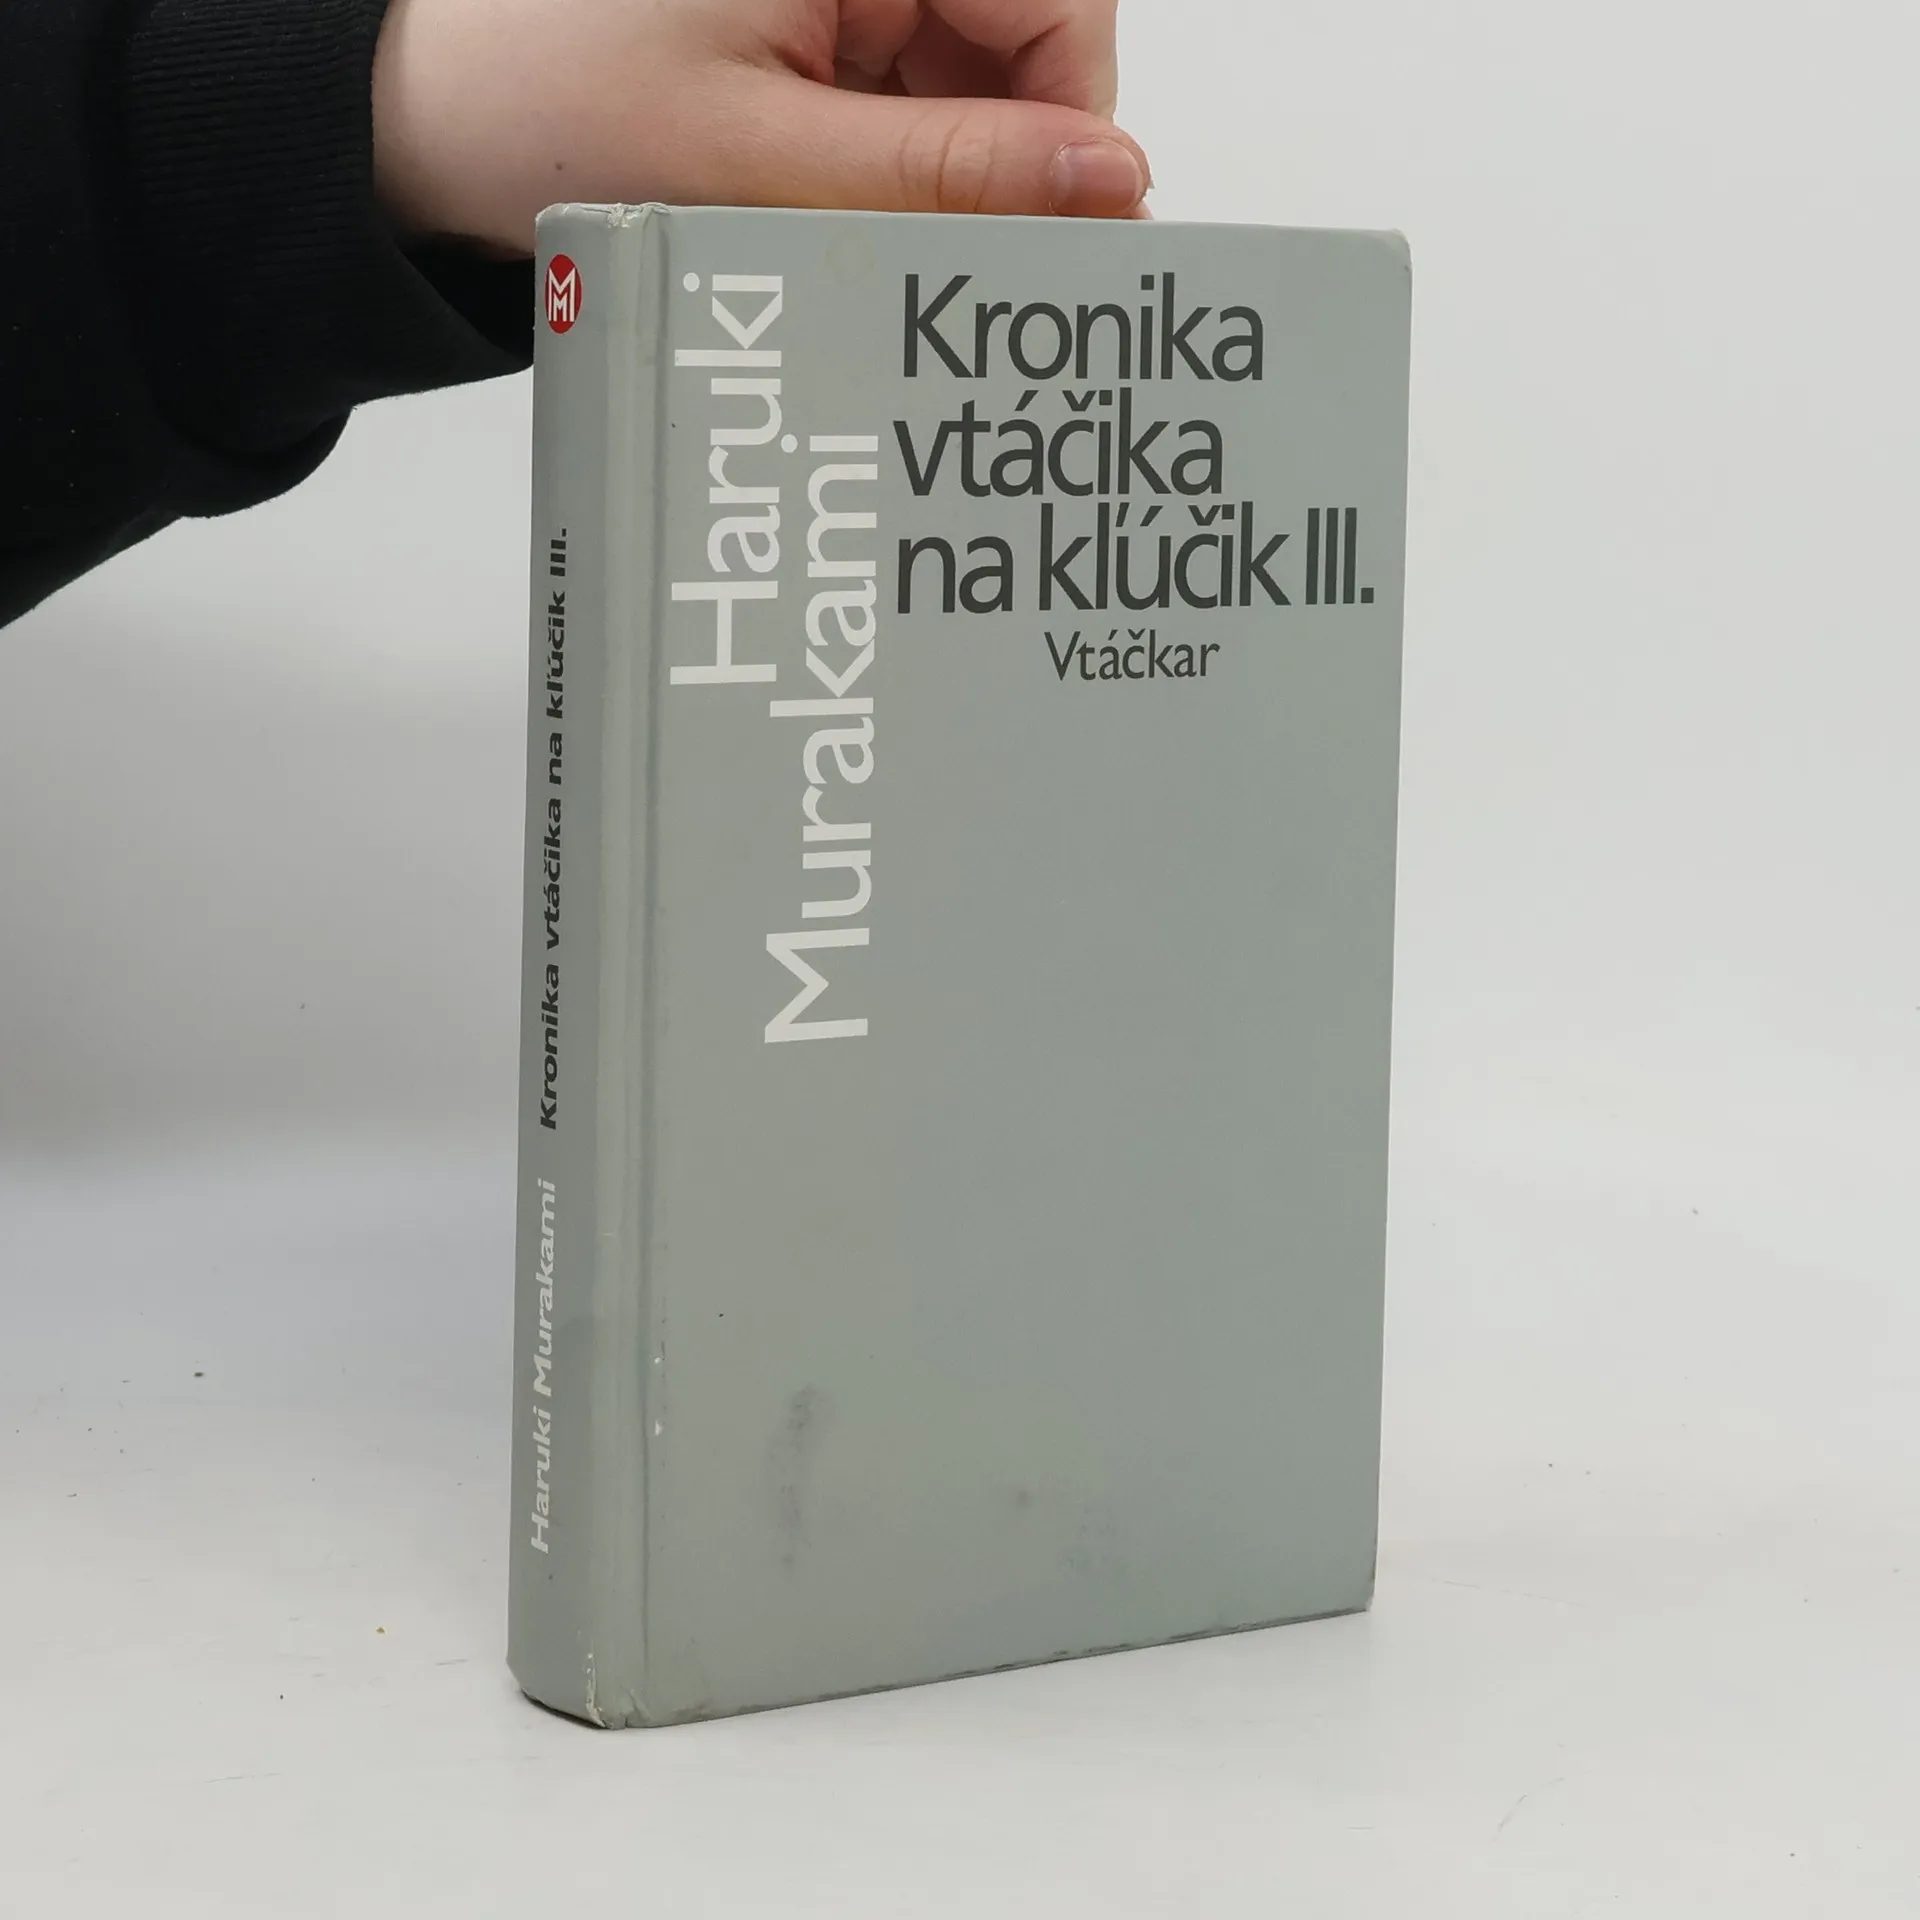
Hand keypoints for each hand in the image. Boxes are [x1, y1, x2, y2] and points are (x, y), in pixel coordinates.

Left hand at [372, 0, 1148, 253]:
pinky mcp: (813, 25)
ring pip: (968, 80)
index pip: (1052, 0)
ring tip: (858, 237)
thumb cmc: (556, 106)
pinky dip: (895, 168)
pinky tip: (842, 215)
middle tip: (950, 261)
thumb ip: (948, 172)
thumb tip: (1110, 180)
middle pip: (1016, 40)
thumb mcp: (771, 159)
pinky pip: (906, 96)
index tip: (1057, 232)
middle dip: (998, 158)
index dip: (1073, 123)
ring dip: (941, 174)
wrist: (432, 122)